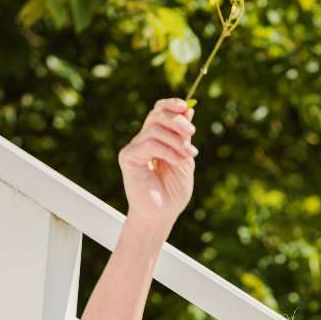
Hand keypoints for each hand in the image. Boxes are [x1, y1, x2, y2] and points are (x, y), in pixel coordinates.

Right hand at [118, 98, 197, 236]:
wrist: (162, 214)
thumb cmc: (173, 192)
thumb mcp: (185, 160)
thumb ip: (185, 137)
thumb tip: (189, 108)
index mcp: (157, 139)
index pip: (160, 111)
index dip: (172, 105)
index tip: (186, 106)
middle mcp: (144, 140)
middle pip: (156, 114)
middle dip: (177, 121)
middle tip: (191, 133)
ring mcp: (135, 148)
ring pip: (154, 128)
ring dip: (176, 139)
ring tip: (189, 154)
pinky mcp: (128, 158)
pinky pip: (149, 144)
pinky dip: (168, 150)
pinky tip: (178, 161)